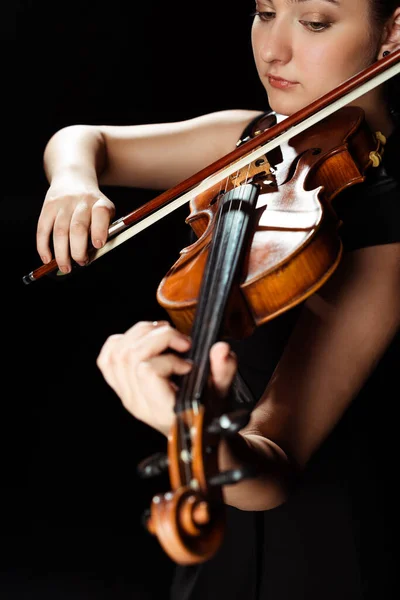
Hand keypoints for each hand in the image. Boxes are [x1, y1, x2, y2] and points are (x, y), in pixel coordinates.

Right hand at [36, 176, 114, 271]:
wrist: (73, 178)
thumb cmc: (92, 204)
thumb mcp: (105, 210)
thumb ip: (103, 230)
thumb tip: (92, 255)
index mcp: (100, 203)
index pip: (101, 213)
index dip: (100, 229)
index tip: (98, 245)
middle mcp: (81, 201)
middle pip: (78, 228)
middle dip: (78, 250)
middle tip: (81, 262)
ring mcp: (63, 203)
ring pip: (59, 232)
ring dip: (61, 254)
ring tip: (65, 267)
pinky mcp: (48, 207)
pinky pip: (43, 229)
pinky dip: (43, 247)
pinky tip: (47, 259)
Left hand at [96, 320, 237, 436]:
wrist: (191, 430)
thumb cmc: (206, 411)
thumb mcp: (221, 392)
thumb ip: (223, 370)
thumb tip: (220, 348)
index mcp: (161, 409)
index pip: (147, 372)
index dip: (169, 360)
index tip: (188, 364)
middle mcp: (138, 402)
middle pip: (130, 355)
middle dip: (158, 337)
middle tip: (180, 341)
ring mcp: (125, 394)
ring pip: (117, 352)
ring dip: (142, 334)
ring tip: (164, 333)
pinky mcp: (120, 385)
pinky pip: (107, 357)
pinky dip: (122, 341)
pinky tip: (143, 340)